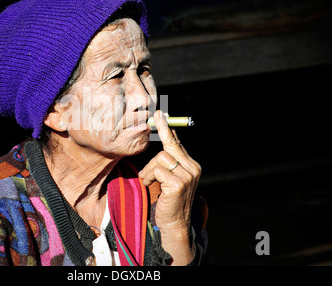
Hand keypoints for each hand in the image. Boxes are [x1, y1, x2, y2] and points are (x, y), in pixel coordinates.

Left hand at [138, 110, 200, 263]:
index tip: (161, 114)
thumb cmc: (168, 201)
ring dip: (149, 169)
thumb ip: (169, 164)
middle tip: (153, 117)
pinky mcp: (178, 184)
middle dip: (161, 131)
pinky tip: (148, 185)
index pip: (179, 143)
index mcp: (192, 166)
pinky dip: (148, 176)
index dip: (168, 129)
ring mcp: (187, 176)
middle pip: (170, 145)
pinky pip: (157, 170)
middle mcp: (193, 168)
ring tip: (147, 180)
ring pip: (161, 158)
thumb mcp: (170, 179)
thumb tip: (160, 145)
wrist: (174, 224)